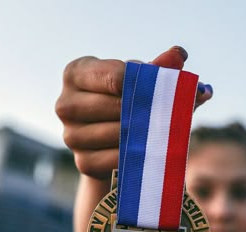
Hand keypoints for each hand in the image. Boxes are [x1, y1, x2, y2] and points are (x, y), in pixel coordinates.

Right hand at [55, 46, 212, 178]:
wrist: (111, 142)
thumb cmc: (126, 101)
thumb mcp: (139, 80)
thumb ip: (158, 66)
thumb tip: (180, 55)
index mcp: (75, 74)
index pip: (116, 77)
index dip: (145, 83)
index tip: (167, 88)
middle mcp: (65, 104)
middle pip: (117, 106)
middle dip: (148, 110)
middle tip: (174, 113)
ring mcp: (71, 136)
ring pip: (119, 134)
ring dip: (146, 135)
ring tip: (165, 131)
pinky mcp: (84, 163)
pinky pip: (118, 160)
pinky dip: (138, 156)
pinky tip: (150, 150)